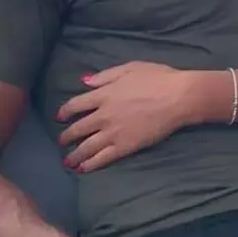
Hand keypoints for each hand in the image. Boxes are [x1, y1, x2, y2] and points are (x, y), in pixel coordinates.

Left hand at [57, 62, 201, 172]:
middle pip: (78, 128)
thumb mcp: (130, 68)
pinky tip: (83, 168)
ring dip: (74, 154)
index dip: (65, 111)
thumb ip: (105, 75)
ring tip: (67, 161)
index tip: (59, 117)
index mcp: (104, 94)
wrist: (178, 97)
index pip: (76, 105)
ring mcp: (114, 132)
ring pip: (87, 146)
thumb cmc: (158, 78)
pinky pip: (103, 157)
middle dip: (66, 136)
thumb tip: (84, 81)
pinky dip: (91, 164)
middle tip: (61, 141)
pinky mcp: (126, 146)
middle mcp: (104, 114)